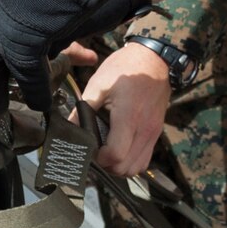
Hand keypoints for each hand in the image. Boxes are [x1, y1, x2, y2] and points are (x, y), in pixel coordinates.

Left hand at [82, 45, 171, 175]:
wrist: (154, 59)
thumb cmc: (125, 68)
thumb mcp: (99, 84)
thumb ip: (84, 108)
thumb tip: (69, 128)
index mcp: (128, 116)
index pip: (115, 155)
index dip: (100, 158)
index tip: (92, 149)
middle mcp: (144, 129)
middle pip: (125, 168)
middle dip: (108, 165)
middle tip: (97, 152)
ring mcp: (153, 132)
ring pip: (137, 168)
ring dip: (120, 166)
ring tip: (108, 152)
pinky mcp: (156, 132)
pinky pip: (145, 159)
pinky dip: (131, 161)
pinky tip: (121, 147)